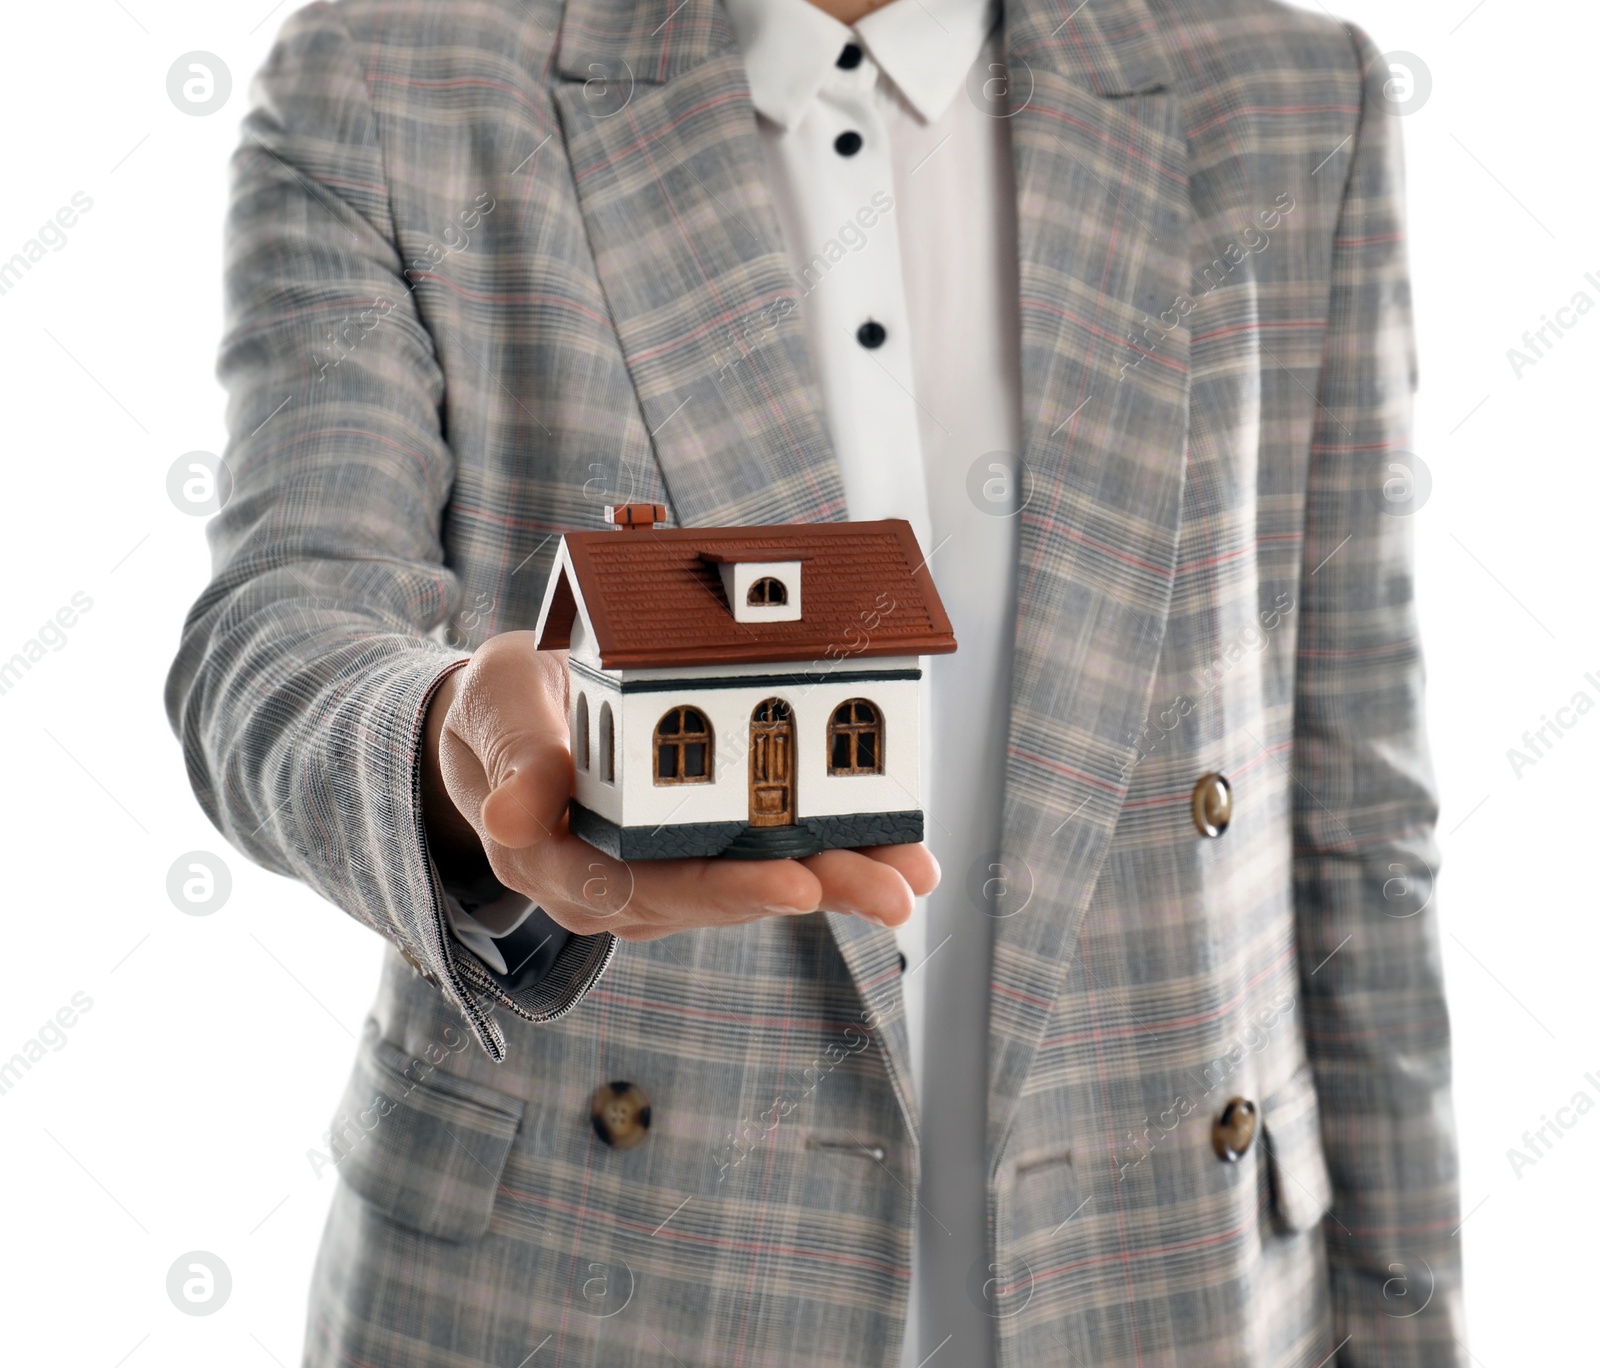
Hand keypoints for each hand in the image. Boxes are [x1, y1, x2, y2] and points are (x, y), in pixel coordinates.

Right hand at [422, 631, 938, 940]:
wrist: (512, 721)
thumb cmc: (504, 708)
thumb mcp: (495, 708)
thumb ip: (515, 758)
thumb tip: (511, 821)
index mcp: (559, 862)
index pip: (645, 886)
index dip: (724, 889)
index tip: (794, 885)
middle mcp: (616, 887)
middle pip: (721, 896)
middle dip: (812, 890)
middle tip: (891, 892)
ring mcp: (660, 876)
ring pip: (755, 881)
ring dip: (839, 878)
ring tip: (913, 875)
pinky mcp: (696, 855)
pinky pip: (763, 856)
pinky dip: (828, 848)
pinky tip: (893, 849)